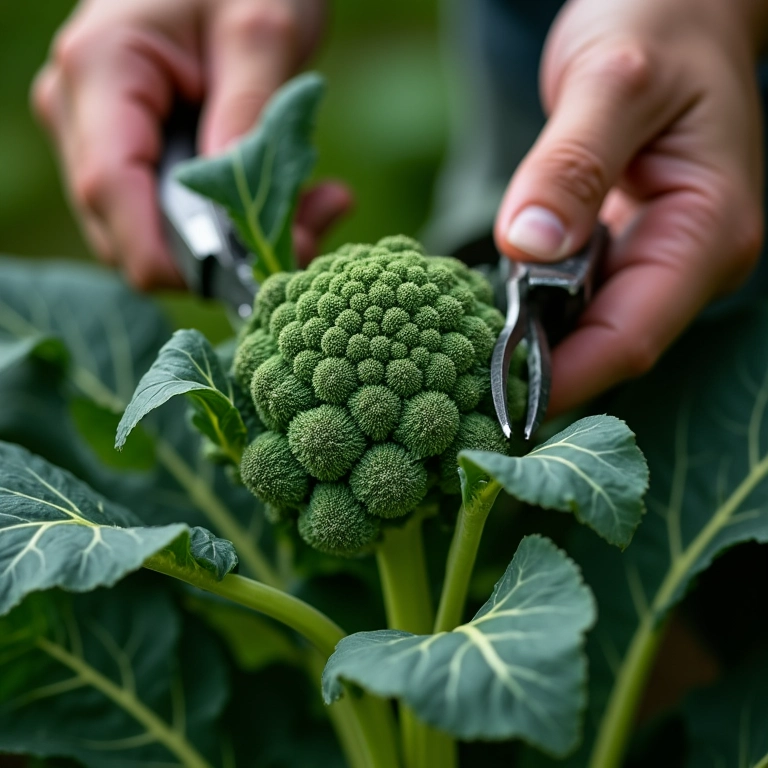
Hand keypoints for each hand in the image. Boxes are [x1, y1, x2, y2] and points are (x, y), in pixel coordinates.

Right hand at [33, 0, 350, 288]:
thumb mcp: (264, 31)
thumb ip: (248, 120)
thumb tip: (237, 217)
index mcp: (100, 72)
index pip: (111, 193)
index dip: (173, 255)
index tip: (252, 273)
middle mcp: (80, 113)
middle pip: (129, 232)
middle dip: (221, 255)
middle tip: (309, 232)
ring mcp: (98, 136)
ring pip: (154, 235)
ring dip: (237, 241)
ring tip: (316, 206)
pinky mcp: (133, 152)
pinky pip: (173, 216)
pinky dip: (233, 224)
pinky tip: (295, 199)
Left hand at [494, 0, 765, 415]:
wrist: (674, 6)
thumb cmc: (658, 24)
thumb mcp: (613, 81)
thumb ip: (572, 163)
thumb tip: (527, 245)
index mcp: (706, 231)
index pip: (630, 335)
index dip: (564, 378)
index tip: (493, 401)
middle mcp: (687, 259)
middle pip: (610, 345)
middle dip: (541, 375)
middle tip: (460, 393)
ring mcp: (657, 257)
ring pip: (590, 328)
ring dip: (534, 350)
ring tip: (461, 364)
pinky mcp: (625, 248)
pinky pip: (577, 299)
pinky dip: (536, 314)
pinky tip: (487, 319)